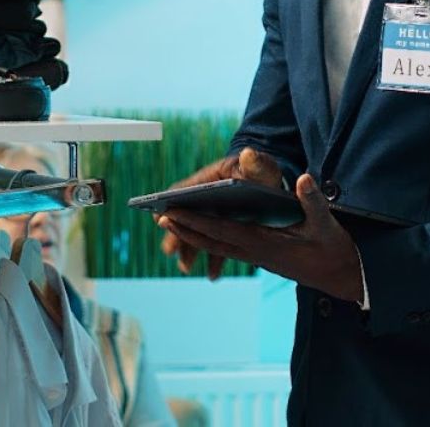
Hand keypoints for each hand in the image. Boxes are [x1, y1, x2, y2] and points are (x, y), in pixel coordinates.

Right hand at [155, 147, 282, 279]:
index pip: (183, 189)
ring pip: (199, 233)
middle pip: (186, 215)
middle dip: (177, 233)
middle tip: (169, 250)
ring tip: (186, 268)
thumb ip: (257, 163)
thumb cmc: (262, 171)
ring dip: (190, 250)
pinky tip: (214, 275)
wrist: (271, 183)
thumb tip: (249, 154)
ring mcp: (214, 216)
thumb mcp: (261, 166)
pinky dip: (214, 260)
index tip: (159, 216)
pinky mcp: (225, 230)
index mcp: (209, 179)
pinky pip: (216, 244)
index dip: (170, 202)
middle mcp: (205, 198)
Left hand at [158, 174, 365, 302]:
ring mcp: (258, 257)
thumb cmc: (333, 248)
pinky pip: (229, 248)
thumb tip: (302, 177)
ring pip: (218, 246)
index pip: (223, 231)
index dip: (197, 222)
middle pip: (213, 241)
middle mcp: (257, 252)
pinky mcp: (262, 257)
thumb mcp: (326, 222)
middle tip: (160, 218)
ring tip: (172, 225)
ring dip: (194, 236)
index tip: (174, 213)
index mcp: (266, 243)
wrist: (342, 276)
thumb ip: (312, 199)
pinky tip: (203, 233)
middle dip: (186, 230)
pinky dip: (212, 240)